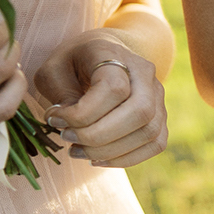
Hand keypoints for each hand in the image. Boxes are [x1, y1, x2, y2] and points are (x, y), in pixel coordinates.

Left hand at [32, 34, 167, 167]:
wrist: (100, 56)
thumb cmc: (72, 64)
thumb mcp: (53, 70)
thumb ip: (60, 94)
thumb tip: (71, 125)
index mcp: (115, 55)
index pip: (114, 89)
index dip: (83, 113)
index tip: (55, 119)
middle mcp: (145, 73)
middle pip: (139, 112)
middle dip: (98, 136)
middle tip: (67, 137)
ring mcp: (158, 95)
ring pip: (149, 131)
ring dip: (110, 150)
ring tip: (78, 150)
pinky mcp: (160, 116)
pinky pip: (156, 144)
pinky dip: (127, 158)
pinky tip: (98, 158)